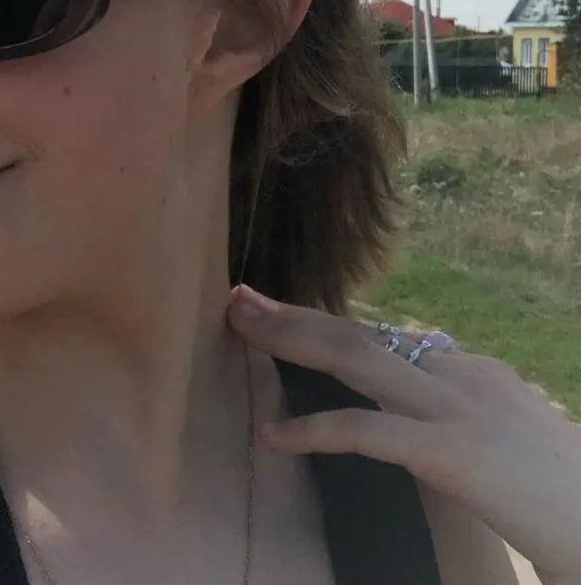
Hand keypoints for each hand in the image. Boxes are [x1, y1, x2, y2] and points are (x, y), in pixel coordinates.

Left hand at [227, 284, 580, 583]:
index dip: (325, 325)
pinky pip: (368, 432)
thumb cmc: (563, 490)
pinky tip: (272, 436)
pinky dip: (315, 430)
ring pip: (356, 358)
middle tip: (239, 298)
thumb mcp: (504, 430)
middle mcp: (460, 375)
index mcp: (471, 370)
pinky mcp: (453, 453)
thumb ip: (454, 404)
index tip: (279, 313)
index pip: (383, 338)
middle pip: (359, 333)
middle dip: (294, 315)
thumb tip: (412, 386)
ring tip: (240, 325)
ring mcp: (456, 409)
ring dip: (291, 338)